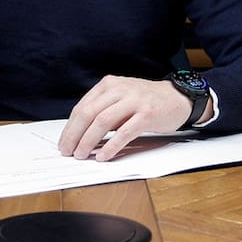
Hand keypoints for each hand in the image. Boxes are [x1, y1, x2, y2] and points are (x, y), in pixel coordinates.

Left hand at [59, 75, 208, 161]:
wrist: (178, 98)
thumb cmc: (146, 101)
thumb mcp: (120, 98)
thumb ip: (103, 110)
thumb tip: (80, 134)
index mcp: (109, 85)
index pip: (82, 107)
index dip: (70, 127)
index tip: (64, 142)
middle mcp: (119, 89)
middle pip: (89, 113)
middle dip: (74, 134)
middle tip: (67, 151)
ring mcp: (134, 101)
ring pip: (103, 121)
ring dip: (88, 141)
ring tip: (81, 155)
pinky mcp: (147, 115)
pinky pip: (124, 132)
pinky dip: (111, 146)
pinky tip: (103, 156)